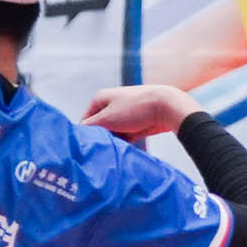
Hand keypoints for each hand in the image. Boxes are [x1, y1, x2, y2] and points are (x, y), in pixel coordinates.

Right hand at [81, 84, 199, 139]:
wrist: (166, 107)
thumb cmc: (134, 109)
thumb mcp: (107, 118)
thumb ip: (91, 126)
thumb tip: (80, 133)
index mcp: (100, 98)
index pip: (85, 120)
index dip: (87, 134)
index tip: (90, 146)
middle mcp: (111, 104)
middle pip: (100, 127)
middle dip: (102, 138)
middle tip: (104, 149)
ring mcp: (124, 114)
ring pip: (113, 132)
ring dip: (114, 141)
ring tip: (116, 148)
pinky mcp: (136, 123)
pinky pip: (125, 136)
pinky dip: (124, 142)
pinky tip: (125, 149)